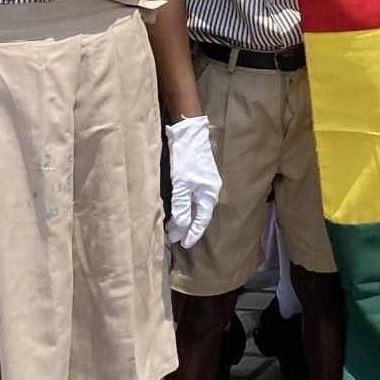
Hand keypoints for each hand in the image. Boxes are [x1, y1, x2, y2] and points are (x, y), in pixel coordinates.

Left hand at [165, 115, 220, 247]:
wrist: (189, 134)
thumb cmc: (187, 159)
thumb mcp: (181, 184)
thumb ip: (182, 206)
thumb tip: (182, 226)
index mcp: (209, 193)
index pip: (202, 219)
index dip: (194, 233)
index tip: (185, 245)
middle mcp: (209, 191)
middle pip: (199, 215)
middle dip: (186, 228)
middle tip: (171, 238)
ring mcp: (204, 184)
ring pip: (194, 207)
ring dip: (183, 218)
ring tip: (170, 228)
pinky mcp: (197, 178)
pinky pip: (192, 199)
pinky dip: (184, 208)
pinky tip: (176, 211)